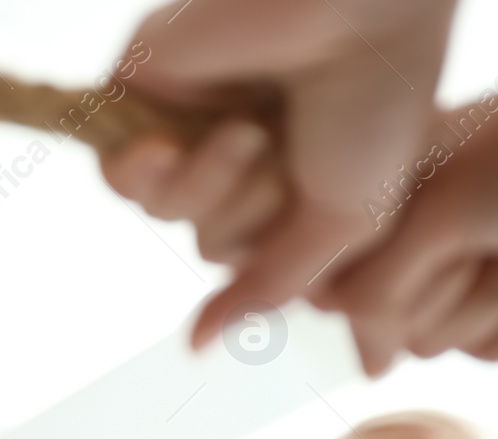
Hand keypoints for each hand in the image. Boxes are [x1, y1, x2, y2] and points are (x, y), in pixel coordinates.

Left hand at [101, 0, 455, 345]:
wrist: (355, 5)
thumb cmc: (375, 105)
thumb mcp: (344, 225)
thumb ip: (269, 289)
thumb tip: (199, 346)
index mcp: (292, 173)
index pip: (256, 256)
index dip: (282, 247)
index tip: (327, 189)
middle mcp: (238, 147)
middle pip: (208, 239)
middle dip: (249, 212)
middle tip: (287, 148)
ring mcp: (187, 116)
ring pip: (165, 213)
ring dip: (213, 188)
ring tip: (251, 130)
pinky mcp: (139, 88)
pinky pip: (122, 179)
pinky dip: (164, 171)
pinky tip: (197, 135)